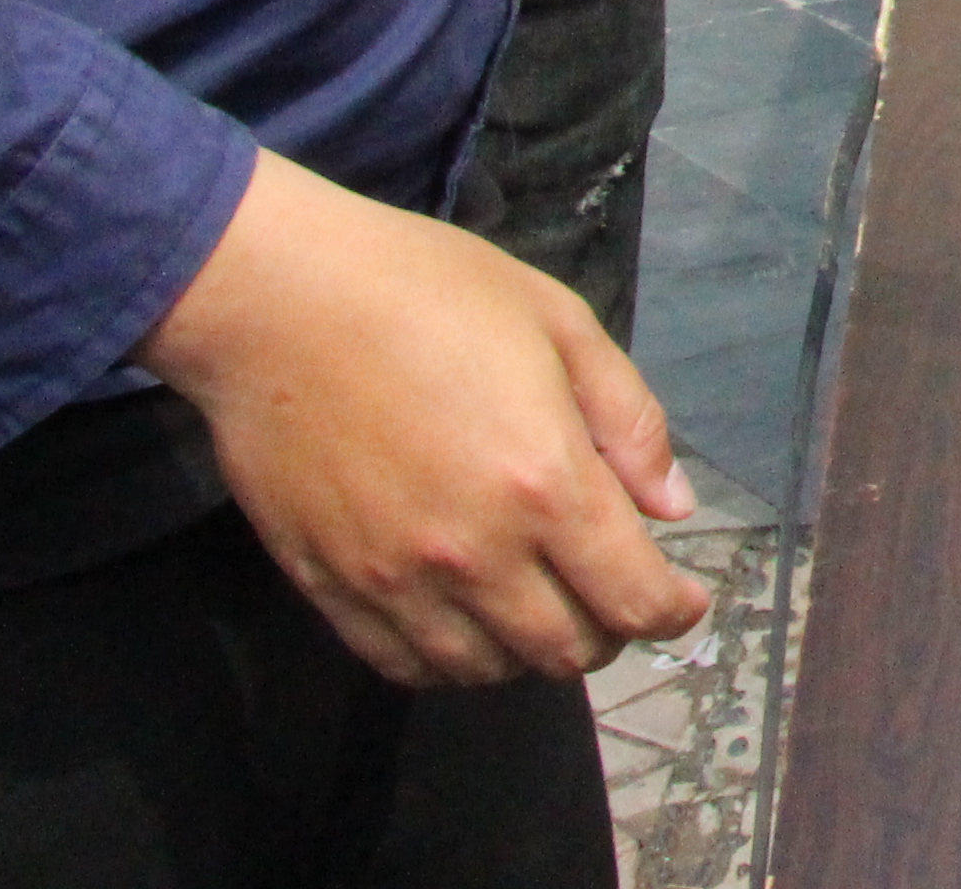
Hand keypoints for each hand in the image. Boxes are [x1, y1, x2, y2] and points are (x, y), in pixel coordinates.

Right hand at [138, 149, 707, 687]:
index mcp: (545, 482)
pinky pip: (406, 666)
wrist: (278, 298)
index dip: (672, 613)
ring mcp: (396, 581)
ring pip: (488, 671)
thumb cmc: (427, 289)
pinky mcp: (331, 589)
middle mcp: (476, 553)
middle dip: (609, 630)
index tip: (683, 599)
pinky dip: (452, 660)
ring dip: (530, 649)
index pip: (632, 599)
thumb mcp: (559, 323)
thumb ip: (630, 421)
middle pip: (566, 651)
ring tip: (538, 600)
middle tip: (608, 589)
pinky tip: (465, 617)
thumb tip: (674, 508)